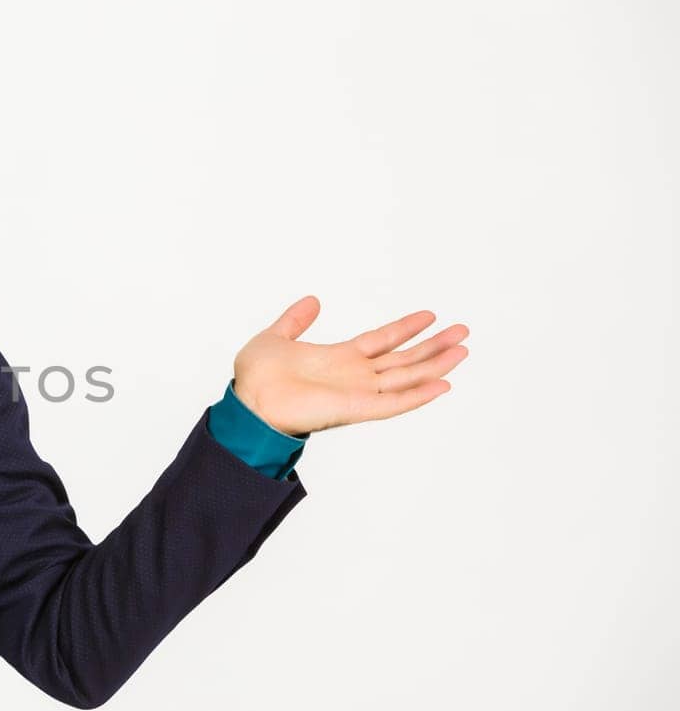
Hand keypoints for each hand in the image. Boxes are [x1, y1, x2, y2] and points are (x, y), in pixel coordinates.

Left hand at [231, 296, 469, 435]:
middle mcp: (354, 377)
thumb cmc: (256, 378)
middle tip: (463, 331)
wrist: (247, 402)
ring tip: (463, 351)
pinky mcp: (355, 410)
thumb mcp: (276, 337)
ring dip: (435, 366)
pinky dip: (417, 396)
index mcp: (339, 359)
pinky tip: (442, 384)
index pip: (381, 341)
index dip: (405, 328)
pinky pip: (393, 403)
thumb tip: (312, 301)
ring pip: (406, 378)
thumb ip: (295, 320)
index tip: (429, 315)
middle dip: (433, 346)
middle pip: (403, 359)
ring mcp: (357, 393)